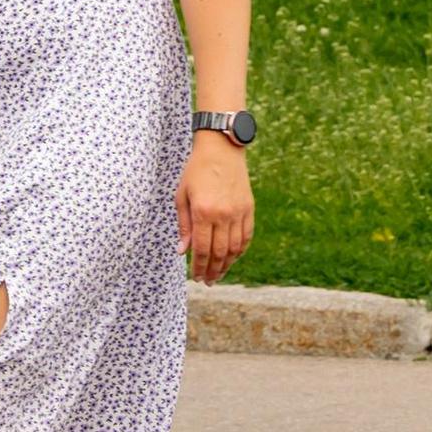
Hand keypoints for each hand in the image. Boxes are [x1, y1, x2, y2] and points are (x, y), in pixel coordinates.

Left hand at [178, 140, 255, 285]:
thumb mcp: (182, 196)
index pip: (202, 249)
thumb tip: (183, 252)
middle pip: (219, 252)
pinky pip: (246, 236)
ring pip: (235, 248)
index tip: (196, 277)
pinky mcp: (248, 208)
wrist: (221, 150)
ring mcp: (238, 212)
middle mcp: (223, 215)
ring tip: (219, 274)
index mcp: (203, 212)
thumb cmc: (196, 171)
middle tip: (208, 282)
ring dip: (227, 265)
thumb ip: (183, 225)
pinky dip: (240, 250)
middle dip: (213, 270)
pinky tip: (233, 258)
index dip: (199, 267)